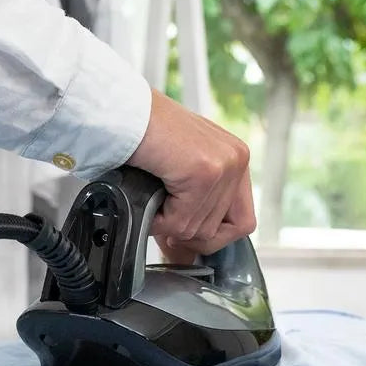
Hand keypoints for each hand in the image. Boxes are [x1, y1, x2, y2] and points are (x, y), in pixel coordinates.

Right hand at [127, 89, 255, 260]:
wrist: (123, 113)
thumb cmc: (143, 135)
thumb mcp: (181, 170)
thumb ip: (194, 202)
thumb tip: (188, 252)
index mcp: (235, 157)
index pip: (242, 221)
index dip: (213, 237)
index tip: (186, 237)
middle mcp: (237, 158)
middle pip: (222, 230)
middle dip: (187, 233)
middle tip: (162, 223)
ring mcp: (224, 165)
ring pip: (199, 229)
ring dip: (168, 223)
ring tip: (152, 199)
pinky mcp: (205, 172)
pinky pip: (182, 221)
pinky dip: (159, 219)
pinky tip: (149, 196)